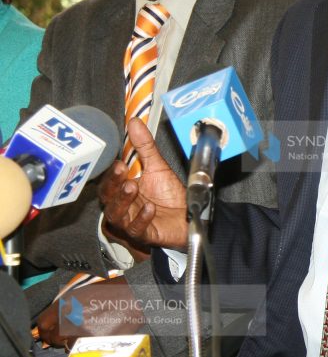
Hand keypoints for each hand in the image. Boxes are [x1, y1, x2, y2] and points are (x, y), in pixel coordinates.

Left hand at [36, 277, 143, 350]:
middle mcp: (70, 318)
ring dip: (74, 343)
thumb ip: (64, 307)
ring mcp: (82, 332)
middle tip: (69, 336)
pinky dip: (88, 346)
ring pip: (68, 346)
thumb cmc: (112, 292)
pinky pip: (85, 350)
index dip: (46, 330)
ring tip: (86, 336)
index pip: (43, 325)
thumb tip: (54, 324)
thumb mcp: (83, 292)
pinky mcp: (95, 342)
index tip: (50, 333)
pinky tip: (97, 338)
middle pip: (54, 338)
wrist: (135, 294)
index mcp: (65, 304)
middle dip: (60, 338)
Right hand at [101, 118, 187, 249]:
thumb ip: (144, 146)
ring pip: (116, 214)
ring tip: (134, 187)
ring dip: (123, 200)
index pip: (109, 182)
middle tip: (123, 173)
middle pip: (108, 198)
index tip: (120, 162)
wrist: (189, 215)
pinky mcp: (144, 234)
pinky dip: (142, 218)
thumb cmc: (169, 194)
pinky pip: (136, 229)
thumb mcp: (157, 166)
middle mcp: (124, 206)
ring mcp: (131, 221)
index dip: (112, 174)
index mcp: (123, 190)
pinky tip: (150, 208)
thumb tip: (134, 121)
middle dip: (113, 185)